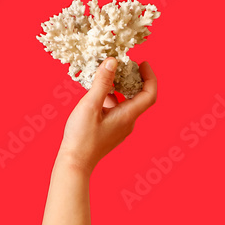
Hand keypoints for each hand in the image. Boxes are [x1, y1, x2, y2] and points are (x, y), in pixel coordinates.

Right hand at [58, 57, 157, 174]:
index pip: (149, 94)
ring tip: (104, 76)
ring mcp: (119, 127)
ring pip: (125, 103)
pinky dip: (109, 97)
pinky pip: (116, 109)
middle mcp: (128, 122)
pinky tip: (95, 94)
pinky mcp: (110, 130)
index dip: (149, 77)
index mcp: (127, 116)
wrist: (75, 162)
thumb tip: (112, 61)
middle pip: (138, 97)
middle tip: (121, 65)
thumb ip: (102, 83)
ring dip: (118, 88)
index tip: (142, 62)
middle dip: (132, 79)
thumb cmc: (81, 136)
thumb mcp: (90, 105)